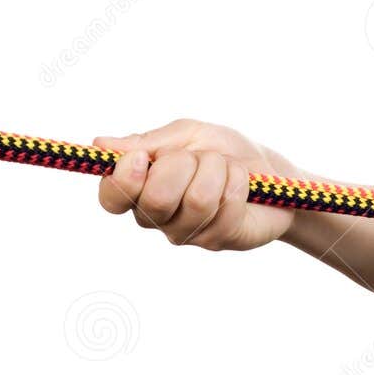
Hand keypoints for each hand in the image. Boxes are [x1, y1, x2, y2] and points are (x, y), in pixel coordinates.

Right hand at [92, 119, 297, 250]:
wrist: (273, 170)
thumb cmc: (225, 150)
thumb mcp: (189, 134)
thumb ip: (149, 142)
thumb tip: (100, 144)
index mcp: (141, 186)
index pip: (110, 197)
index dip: (123, 180)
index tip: (142, 158)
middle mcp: (157, 216)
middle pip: (155, 199)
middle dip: (185, 165)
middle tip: (201, 158)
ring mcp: (186, 232)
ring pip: (196, 200)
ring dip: (218, 171)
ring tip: (225, 169)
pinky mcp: (217, 240)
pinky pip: (226, 207)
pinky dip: (239, 183)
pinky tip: (243, 185)